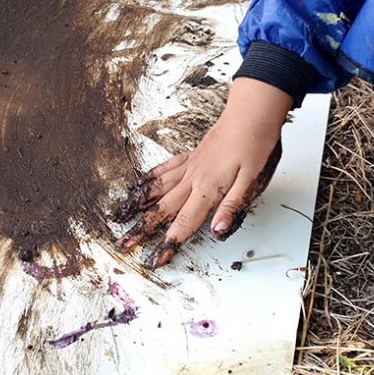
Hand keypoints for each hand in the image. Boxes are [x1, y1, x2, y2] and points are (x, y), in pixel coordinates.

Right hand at [111, 78, 291, 267]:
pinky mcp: (190, 156)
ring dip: (137, 205)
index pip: (184, 223)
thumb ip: (232, 206)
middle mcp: (193, 179)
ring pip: (157, 189)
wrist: (251, 115)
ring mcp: (189, 167)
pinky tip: (137, 184)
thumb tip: (217, 231)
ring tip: (118, 215)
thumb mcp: (252, 181)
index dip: (169, 243)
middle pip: (162, 209)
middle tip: (122, 244)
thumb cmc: (255, 146)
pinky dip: (148, 178)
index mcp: (208, 189)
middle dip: (141, 229)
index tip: (155, 259)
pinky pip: (164, 169)